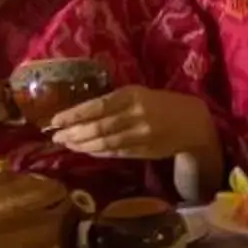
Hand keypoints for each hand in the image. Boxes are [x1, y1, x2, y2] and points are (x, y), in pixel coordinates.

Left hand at [48, 86, 217, 164]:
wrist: (192, 123)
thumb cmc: (161, 104)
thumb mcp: (139, 94)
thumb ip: (114, 102)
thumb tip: (81, 113)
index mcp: (132, 96)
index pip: (96, 106)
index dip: (74, 115)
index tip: (55, 121)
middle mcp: (135, 115)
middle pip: (98, 128)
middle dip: (74, 133)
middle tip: (56, 137)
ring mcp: (140, 135)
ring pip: (105, 143)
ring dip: (83, 146)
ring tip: (67, 144)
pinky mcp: (144, 151)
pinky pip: (115, 153)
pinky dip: (98, 152)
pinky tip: (86, 151)